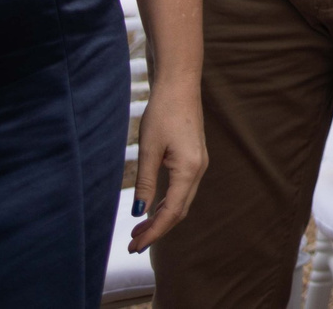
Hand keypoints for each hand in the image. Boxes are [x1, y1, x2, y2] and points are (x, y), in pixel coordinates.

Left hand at [126, 75, 206, 250]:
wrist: (180, 86)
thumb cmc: (163, 113)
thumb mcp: (149, 148)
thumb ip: (145, 181)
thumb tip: (138, 212)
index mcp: (188, 169)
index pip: (172, 212)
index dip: (154, 232)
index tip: (135, 246)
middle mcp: (198, 169)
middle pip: (179, 210)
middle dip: (158, 229)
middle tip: (134, 245)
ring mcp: (199, 164)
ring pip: (182, 201)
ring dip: (162, 217)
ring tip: (138, 231)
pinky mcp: (194, 158)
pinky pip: (183, 189)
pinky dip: (167, 203)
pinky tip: (152, 208)